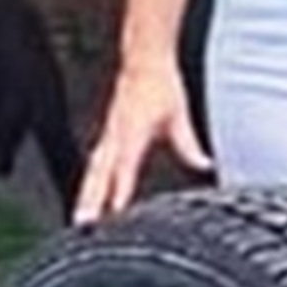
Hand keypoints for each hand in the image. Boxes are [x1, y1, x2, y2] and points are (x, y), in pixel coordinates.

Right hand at [75, 56, 212, 222]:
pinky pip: (95, 165)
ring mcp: (107, 138)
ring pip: (92, 173)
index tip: (115, 213)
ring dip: (86, 197)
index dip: (119, 192)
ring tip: (80, 222)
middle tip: (84, 226)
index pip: (124, 170)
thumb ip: (188, 145)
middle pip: (99, 177)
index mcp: (132, 133)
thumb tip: (205, 165)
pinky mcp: (106, 137)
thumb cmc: (159, 85)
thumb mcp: (179, 115)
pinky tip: (88, 198)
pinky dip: (90, 183)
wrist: (142, 60)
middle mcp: (115, 138)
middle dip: (91, 202)